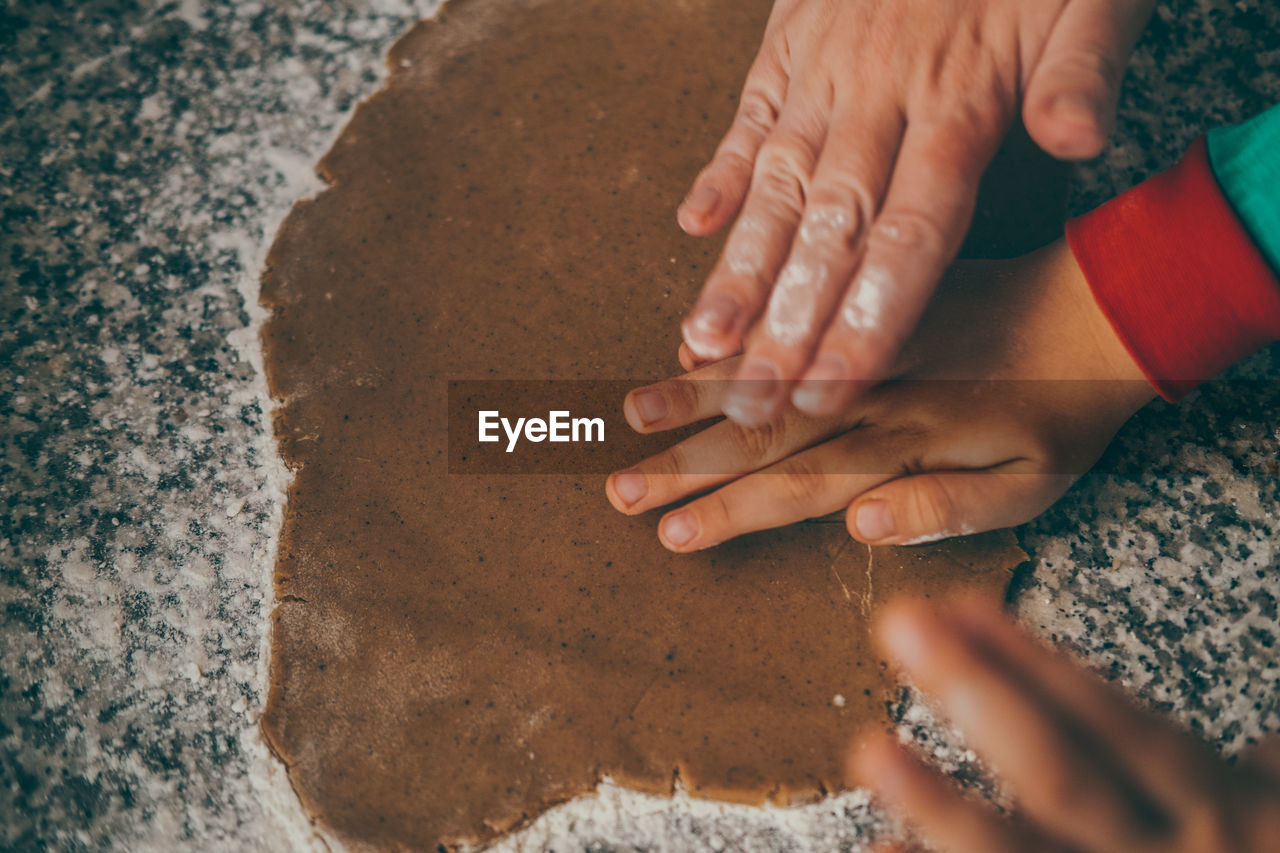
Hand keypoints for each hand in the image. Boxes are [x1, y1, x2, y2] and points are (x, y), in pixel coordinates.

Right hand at [607, 239, 1154, 550]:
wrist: (1106, 304)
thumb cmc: (1069, 413)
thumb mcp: (1033, 484)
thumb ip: (944, 505)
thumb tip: (856, 526)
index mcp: (905, 437)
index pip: (800, 483)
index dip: (730, 511)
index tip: (669, 532)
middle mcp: (872, 387)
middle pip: (762, 432)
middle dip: (684, 464)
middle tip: (619, 487)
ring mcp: (864, 340)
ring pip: (765, 372)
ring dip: (692, 397)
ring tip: (629, 414)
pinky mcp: (870, 303)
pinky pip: (792, 315)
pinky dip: (738, 338)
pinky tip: (689, 348)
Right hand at [677, 0, 1154, 425]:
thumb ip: (1082, 70)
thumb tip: (1077, 142)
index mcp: (957, 99)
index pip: (908, 234)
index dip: (866, 320)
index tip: (831, 392)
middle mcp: (877, 94)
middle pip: (827, 230)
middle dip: (785, 328)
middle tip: (751, 405)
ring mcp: (825, 68)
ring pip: (773, 185)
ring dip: (737, 270)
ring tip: (699, 346)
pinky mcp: (790, 40)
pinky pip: (748, 111)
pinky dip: (719, 169)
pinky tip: (691, 225)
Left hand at [849, 596, 1279, 852]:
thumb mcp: (1279, 813)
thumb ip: (1256, 771)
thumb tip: (1253, 730)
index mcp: (1219, 814)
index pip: (1118, 724)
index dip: (1035, 665)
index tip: (956, 607)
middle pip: (1061, 774)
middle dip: (978, 696)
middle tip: (899, 626)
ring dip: (938, 804)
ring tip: (870, 746)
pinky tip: (883, 851)